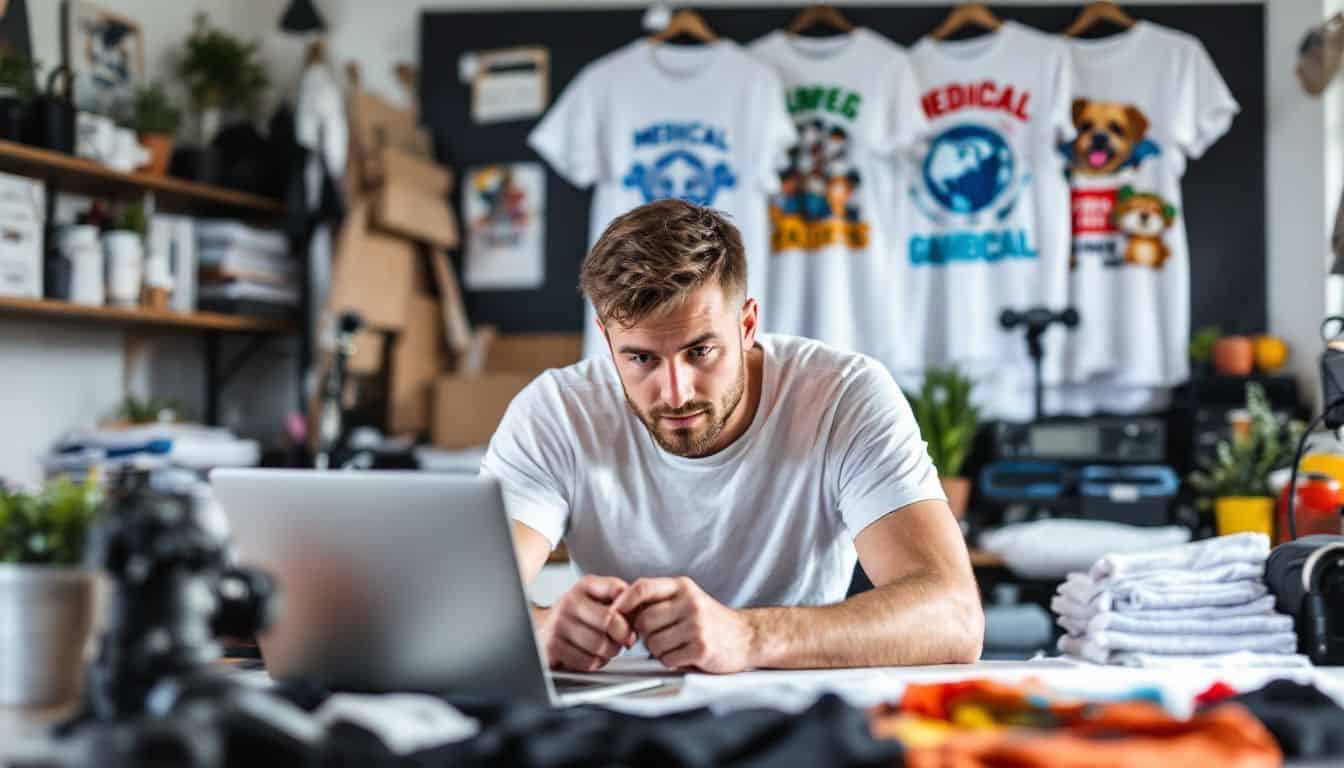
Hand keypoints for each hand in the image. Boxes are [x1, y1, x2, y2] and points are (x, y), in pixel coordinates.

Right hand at [536, 575, 636, 671]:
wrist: (545, 630)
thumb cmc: (581, 617)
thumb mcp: (599, 599)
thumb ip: (622, 601)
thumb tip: (640, 615)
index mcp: (585, 585)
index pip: (618, 590)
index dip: (631, 609)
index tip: (630, 619)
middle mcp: (569, 601)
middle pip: (610, 621)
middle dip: (622, 636)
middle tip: (622, 640)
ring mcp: (558, 624)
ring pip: (600, 645)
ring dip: (609, 653)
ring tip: (606, 648)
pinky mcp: (552, 647)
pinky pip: (587, 661)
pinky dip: (596, 663)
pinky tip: (592, 656)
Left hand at [611, 577, 754, 673]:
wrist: (747, 637)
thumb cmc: (711, 620)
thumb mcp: (687, 599)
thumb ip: (659, 600)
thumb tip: (620, 609)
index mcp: (683, 587)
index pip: (642, 588)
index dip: (623, 602)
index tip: (614, 615)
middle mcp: (690, 602)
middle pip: (644, 620)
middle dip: (644, 634)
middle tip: (659, 637)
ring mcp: (696, 625)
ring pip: (653, 643)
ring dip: (659, 650)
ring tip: (676, 646)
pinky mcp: (701, 648)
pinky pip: (668, 659)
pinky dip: (672, 661)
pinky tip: (685, 655)